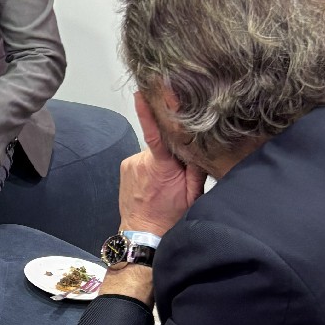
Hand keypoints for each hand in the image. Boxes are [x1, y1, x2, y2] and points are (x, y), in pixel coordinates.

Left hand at [119, 92, 205, 236]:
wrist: (142, 231)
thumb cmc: (170, 215)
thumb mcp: (193, 195)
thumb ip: (197, 168)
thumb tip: (200, 143)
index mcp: (162, 167)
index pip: (156, 134)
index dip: (149, 113)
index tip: (143, 93)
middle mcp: (142, 160)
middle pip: (162, 142)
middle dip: (172, 151)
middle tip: (176, 173)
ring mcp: (130, 162)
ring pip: (152, 151)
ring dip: (160, 160)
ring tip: (164, 181)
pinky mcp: (125, 165)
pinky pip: (143, 157)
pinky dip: (150, 164)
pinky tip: (153, 181)